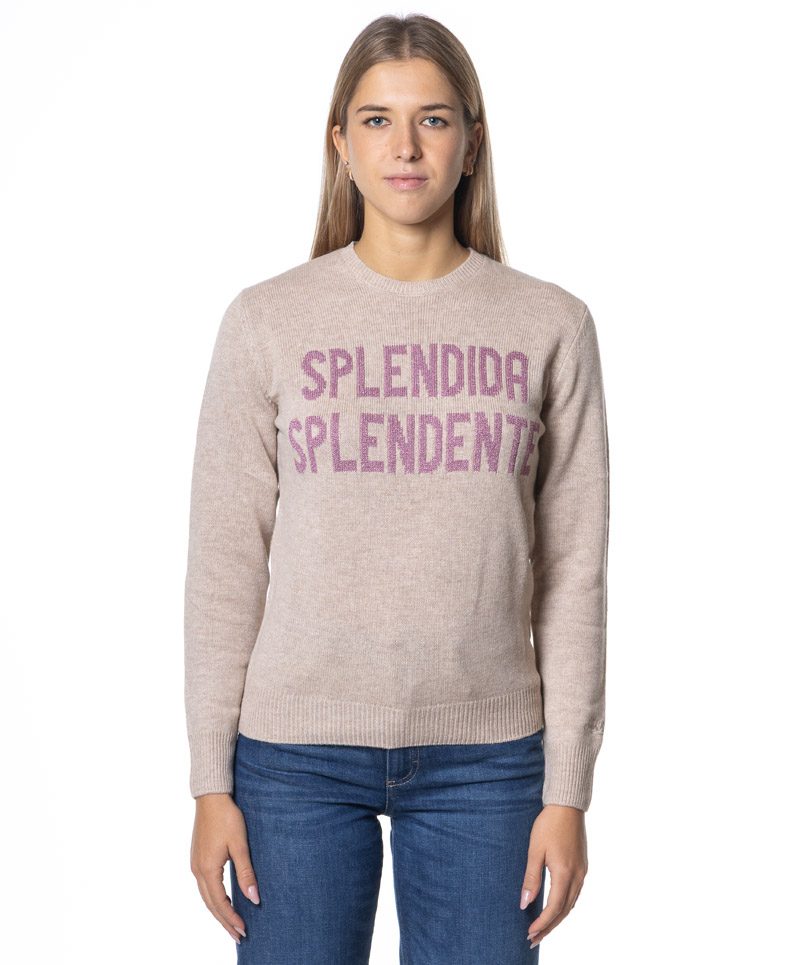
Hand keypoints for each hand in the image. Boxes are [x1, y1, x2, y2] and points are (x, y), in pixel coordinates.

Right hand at [189, 792, 259, 944]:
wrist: (211, 797)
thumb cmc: (227, 817)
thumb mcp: (240, 844)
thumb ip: (246, 872)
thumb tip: (254, 898)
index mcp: (207, 869)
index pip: (220, 903)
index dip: (232, 918)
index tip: (244, 930)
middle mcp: (197, 870)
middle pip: (211, 904)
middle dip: (225, 921)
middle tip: (239, 936)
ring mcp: (195, 864)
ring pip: (206, 896)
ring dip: (219, 911)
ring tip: (231, 923)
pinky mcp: (197, 858)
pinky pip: (204, 886)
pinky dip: (213, 899)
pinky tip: (222, 900)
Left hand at [520, 804, 587, 948]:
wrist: (567, 806)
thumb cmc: (548, 825)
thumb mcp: (535, 850)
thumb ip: (531, 878)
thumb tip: (524, 903)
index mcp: (565, 873)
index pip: (554, 908)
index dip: (542, 923)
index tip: (530, 933)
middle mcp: (577, 876)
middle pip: (564, 911)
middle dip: (549, 927)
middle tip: (534, 939)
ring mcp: (582, 872)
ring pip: (571, 904)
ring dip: (557, 918)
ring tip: (542, 928)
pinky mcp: (583, 866)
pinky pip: (575, 893)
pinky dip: (565, 906)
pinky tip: (556, 908)